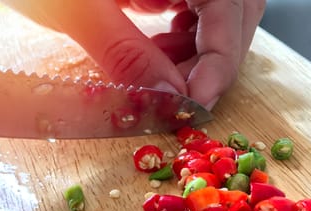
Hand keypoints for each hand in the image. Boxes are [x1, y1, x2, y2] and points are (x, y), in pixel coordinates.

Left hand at [2, 0, 265, 108]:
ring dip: (197, 52)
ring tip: (160, 73)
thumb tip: (169, 97)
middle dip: (211, 59)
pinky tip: (156, 50)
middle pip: (234, 9)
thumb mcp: (76, 8)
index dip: (221, 57)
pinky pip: (193, 7)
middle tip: (180, 96)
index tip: (198, 101)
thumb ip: (125, 52)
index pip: (229, 5)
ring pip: (217, 12)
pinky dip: (181, 38)